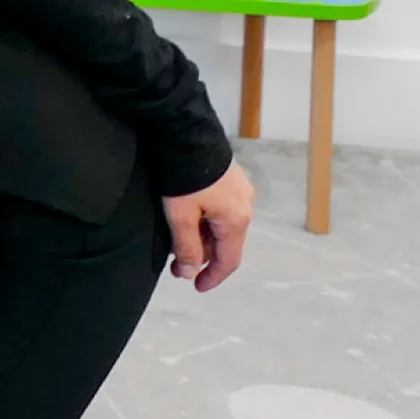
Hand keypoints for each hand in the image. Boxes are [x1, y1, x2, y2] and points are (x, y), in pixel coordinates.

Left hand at [163, 162, 255, 291]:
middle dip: (201, 256)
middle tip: (175, 263)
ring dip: (201, 238)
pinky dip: (204, 221)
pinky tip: (186, 219)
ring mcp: (239, 191)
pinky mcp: (230, 178)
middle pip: (224, 243)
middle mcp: (244, 206)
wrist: (186, 132)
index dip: (212, 277)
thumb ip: (185, 247)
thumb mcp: (181, 216)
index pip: (228, 261)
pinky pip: (220, 210)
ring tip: (177, 240)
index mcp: (237, 220)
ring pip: (221, 226)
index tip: (195, 287)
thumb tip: (189, 272)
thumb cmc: (183, 177)